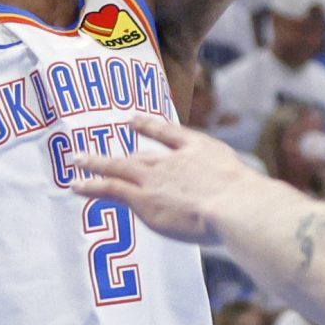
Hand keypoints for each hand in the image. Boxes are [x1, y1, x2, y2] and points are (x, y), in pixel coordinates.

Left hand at [66, 114, 246, 244]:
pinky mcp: (142, 198)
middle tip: (103, 153)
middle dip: (122, 155)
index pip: (170, 133)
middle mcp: (173, 159)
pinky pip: (109, 189)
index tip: (133, 119)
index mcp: (199, 149)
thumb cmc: (248, 201)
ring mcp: (155, 177)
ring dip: (95, 164)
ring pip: (117, 167)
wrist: (235, 205)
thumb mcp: (244, 183)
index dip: (149, 126)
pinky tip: (76, 186)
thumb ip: (234, 188)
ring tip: (77, 161)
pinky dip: (91, 186)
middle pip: (140, 154)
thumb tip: (246, 200)